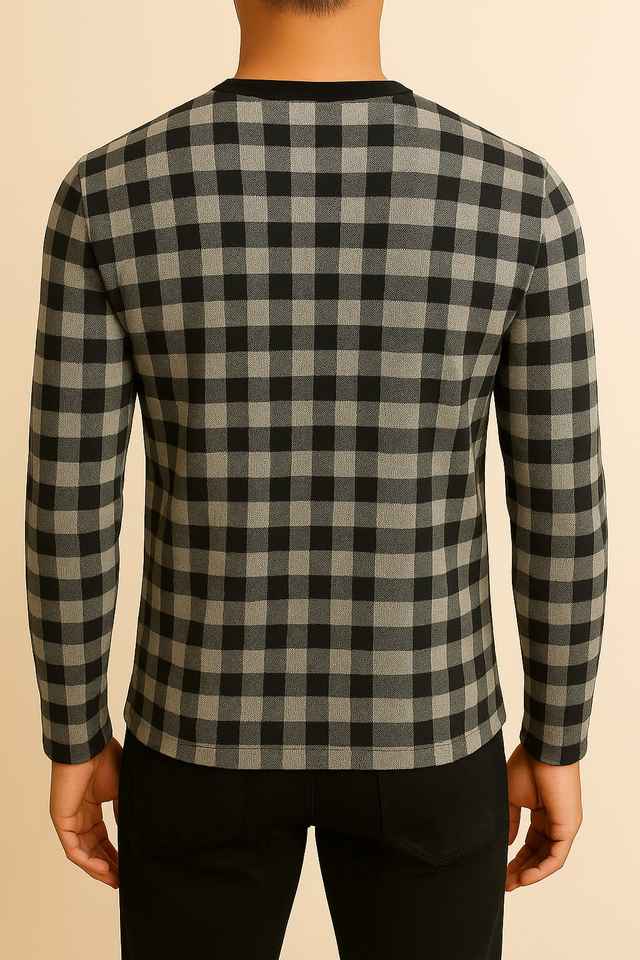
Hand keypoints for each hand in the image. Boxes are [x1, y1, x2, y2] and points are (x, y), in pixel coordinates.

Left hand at [49, 737, 121, 888]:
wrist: (90, 746)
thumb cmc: (107, 760)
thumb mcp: (123, 792)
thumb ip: (125, 814)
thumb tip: (137, 836)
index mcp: (93, 809)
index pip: (103, 840)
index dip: (116, 855)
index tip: (129, 868)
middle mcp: (80, 817)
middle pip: (93, 850)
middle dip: (109, 867)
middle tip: (124, 881)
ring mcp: (69, 820)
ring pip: (83, 853)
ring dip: (99, 869)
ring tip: (116, 880)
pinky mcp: (61, 820)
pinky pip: (73, 849)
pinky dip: (88, 861)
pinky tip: (104, 868)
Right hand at [505, 743, 582, 891]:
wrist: (542, 750)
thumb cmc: (526, 766)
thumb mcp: (511, 798)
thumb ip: (510, 821)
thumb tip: (507, 843)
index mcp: (541, 814)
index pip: (529, 844)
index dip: (514, 858)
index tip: (498, 870)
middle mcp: (555, 823)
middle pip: (538, 855)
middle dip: (520, 871)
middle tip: (503, 884)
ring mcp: (564, 826)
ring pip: (548, 860)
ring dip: (529, 874)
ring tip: (510, 884)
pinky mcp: (569, 827)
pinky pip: (556, 857)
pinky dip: (541, 869)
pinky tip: (524, 876)